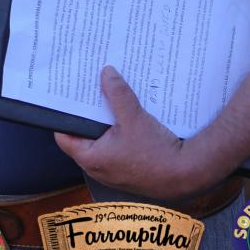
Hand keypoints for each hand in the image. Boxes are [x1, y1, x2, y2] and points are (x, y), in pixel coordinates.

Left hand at [54, 66, 194, 200]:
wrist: (186, 175)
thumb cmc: (156, 154)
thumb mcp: (134, 118)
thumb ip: (118, 94)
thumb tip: (106, 73)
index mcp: (91, 158)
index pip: (64, 135)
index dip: (64, 115)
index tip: (68, 95)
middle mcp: (98, 167)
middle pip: (84, 134)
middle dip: (88, 112)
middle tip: (89, 88)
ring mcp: (113, 168)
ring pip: (102, 138)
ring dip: (105, 119)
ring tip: (108, 95)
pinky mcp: (128, 167)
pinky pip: (116, 144)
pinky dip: (118, 128)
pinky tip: (127, 111)